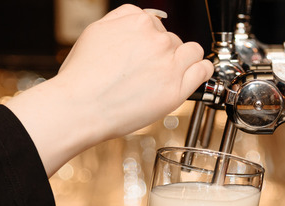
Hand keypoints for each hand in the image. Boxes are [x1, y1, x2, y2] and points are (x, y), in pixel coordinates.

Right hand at [5, 4, 213, 175]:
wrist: (81, 106)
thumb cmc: (82, 77)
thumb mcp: (95, 32)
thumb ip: (120, 20)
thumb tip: (138, 19)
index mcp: (137, 21)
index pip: (155, 23)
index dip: (150, 40)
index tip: (145, 53)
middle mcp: (156, 39)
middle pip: (172, 39)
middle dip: (163, 53)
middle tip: (149, 71)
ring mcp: (169, 63)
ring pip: (192, 51)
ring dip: (185, 60)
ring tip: (172, 73)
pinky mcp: (177, 88)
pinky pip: (204, 70)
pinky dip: (202, 70)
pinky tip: (194, 75)